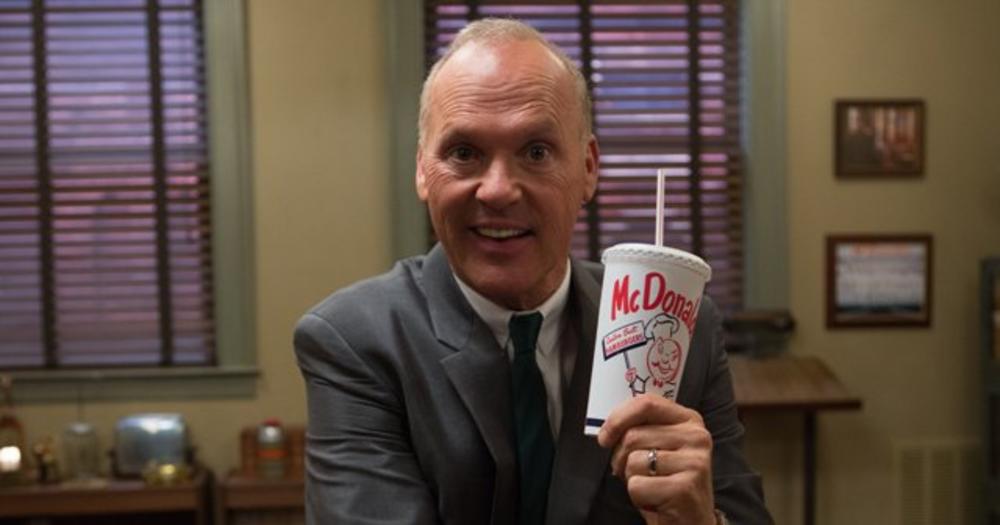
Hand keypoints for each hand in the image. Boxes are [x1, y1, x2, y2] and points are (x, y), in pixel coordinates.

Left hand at [596, 394, 715, 524]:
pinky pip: (637, 485)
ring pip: (633, 460)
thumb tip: (607, 430)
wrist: (691, 521)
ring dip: (631, 478)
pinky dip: (637, 497)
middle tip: (634, 473)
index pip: (646, 403)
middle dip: (621, 458)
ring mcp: (694, 462)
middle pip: (633, 435)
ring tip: (650, 486)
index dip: (618, 418)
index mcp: (689, 420)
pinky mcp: (685, 488)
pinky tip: (655, 500)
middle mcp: (697, 437)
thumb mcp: (660, 447)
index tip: (604, 438)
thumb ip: (642, 429)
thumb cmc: (668, 482)